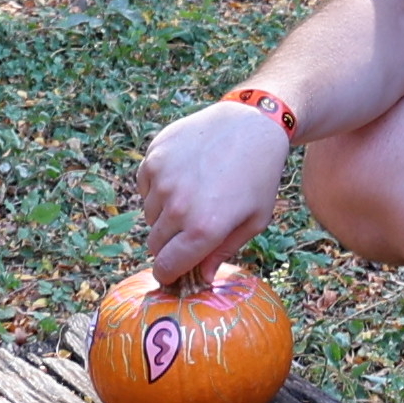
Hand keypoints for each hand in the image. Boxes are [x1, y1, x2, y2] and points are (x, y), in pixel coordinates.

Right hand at [136, 97, 292, 283]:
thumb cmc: (258, 176)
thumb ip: (223, 252)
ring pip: (149, 215)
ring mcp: (162, 180)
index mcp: (204, 228)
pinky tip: (183, 177)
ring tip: (193, 196)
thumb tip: (201, 278)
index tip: (171, 273)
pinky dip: (157, 189)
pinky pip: (145, 188)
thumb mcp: (254, 220)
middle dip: (169, 245)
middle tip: (189, 231)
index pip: (167, 266)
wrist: (251, 124)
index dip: (167, 274)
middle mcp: (178, 206)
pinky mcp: (153, 157)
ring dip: (165, 215)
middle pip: (155, 243)